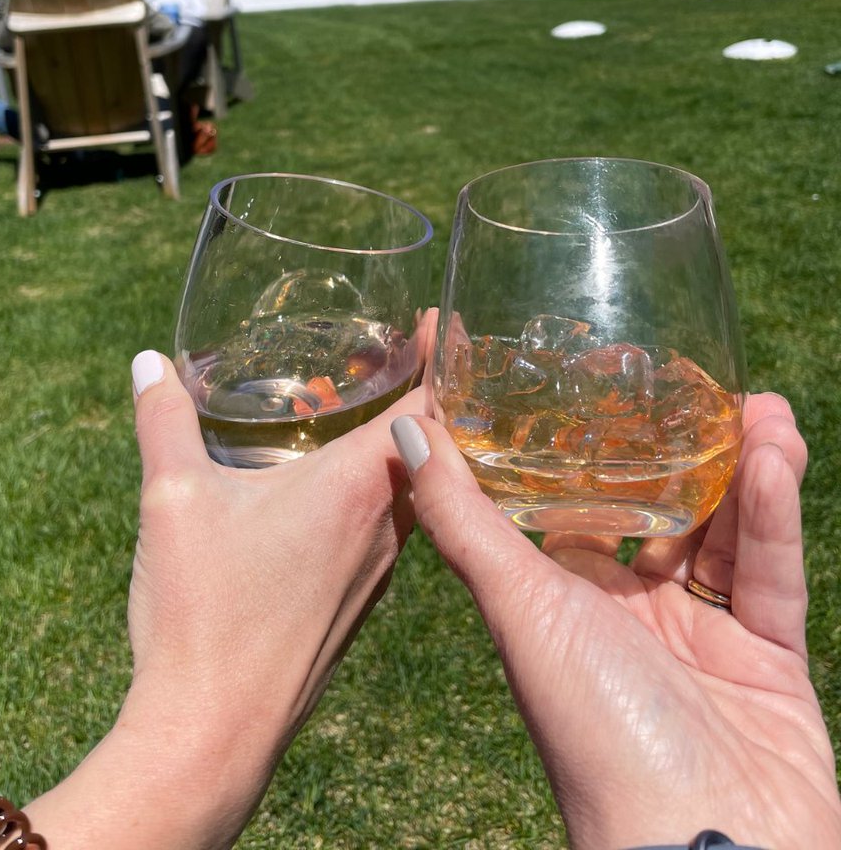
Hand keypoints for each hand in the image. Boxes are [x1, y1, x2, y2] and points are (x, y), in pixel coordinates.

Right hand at [14, 347, 429, 849]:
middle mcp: (384, 528)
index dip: (436, 360)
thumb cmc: (202, 612)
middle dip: (414, 399)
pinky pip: (383, 535)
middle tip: (390, 361)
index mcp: (357, 487)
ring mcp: (376, 573)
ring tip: (359, 417)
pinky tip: (325, 500)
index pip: (427, 407)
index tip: (434, 323)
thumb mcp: (172, 500)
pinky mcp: (355, 607)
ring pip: (406, 495)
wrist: (213, 733)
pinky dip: (372, 499)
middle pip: (427, 448)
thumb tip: (146, 364)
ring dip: (394, 453)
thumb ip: (162, 421)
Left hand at [392, 395, 840, 849]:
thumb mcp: (521, 609)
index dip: (592, 446)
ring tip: (760, 402)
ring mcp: (702, 636)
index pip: (580, 504)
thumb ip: (465, 521)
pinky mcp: (768, 659)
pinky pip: (769, 573)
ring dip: (743, 466)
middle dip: (684, 447)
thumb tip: (405, 434)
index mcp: (566, 599)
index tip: (604, 380)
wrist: (699, 849)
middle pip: (663, 509)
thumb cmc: (593, 734)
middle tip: (700, 379)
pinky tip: (776, 453)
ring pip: (725, 531)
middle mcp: (632, 614)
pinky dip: (774, 517)